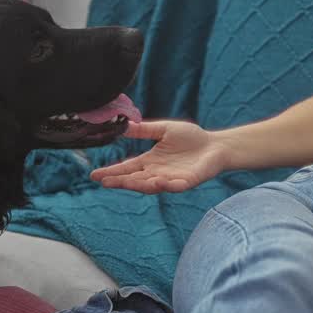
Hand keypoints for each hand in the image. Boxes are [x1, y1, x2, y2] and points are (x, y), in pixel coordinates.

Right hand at [90, 120, 228, 193]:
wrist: (216, 145)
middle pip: (135, 180)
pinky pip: (175, 186)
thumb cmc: (192, 138)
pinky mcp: (187, 182)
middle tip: (105, 182)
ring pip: (151, 185)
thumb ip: (145, 129)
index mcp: (150, 161)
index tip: (95, 175)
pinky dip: (167, 185)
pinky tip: (158, 181)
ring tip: (128, 182)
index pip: (127, 168)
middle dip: (120, 182)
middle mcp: (157, 173)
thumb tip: (123, 125)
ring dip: (140, 184)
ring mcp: (171, 179)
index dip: (112, 172)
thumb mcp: (164, 129)